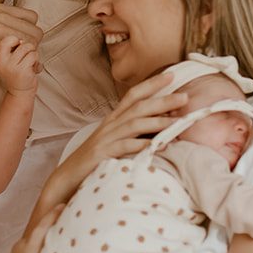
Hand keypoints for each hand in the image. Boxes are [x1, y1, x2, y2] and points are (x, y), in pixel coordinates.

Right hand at [0, 2, 41, 67]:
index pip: (30, 16)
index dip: (29, 29)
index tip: (23, 41)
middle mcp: (2, 16)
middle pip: (36, 29)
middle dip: (33, 44)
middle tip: (24, 55)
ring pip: (32, 41)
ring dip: (28, 54)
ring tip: (19, 63)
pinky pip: (20, 53)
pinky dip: (21, 62)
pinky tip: (14, 68)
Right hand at [0, 35, 40, 93]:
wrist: (20, 90)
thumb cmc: (15, 72)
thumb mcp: (6, 61)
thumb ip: (10, 49)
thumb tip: (21, 41)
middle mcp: (1, 63)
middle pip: (8, 40)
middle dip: (19, 41)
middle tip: (21, 49)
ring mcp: (12, 67)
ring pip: (26, 46)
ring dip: (32, 50)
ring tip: (29, 59)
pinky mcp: (23, 71)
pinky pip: (33, 55)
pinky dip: (36, 59)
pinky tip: (33, 65)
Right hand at [34, 77, 189, 211]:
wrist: (67, 177)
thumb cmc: (95, 160)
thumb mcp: (114, 140)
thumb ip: (133, 132)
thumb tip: (159, 125)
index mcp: (114, 119)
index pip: (133, 95)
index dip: (152, 84)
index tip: (172, 75)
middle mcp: (110, 125)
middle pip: (138, 107)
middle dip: (162, 100)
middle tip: (185, 97)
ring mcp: (106, 139)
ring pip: (134, 124)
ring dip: (157, 122)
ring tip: (177, 123)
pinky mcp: (102, 154)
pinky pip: (124, 147)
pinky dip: (141, 145)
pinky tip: (155, 146)